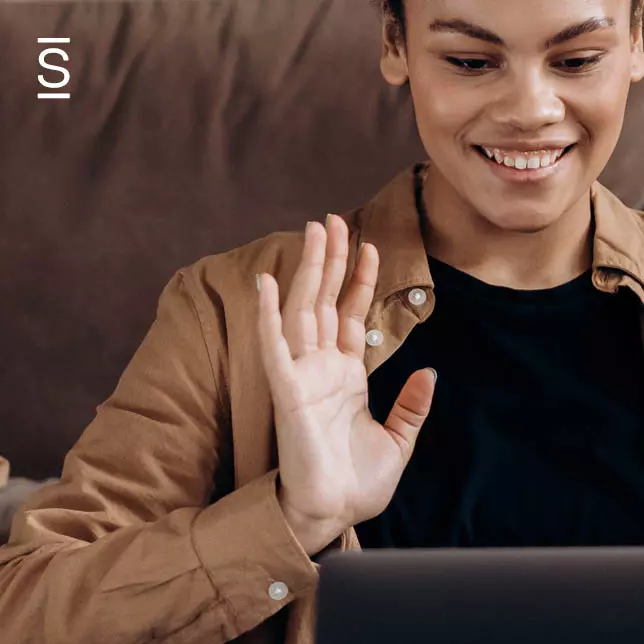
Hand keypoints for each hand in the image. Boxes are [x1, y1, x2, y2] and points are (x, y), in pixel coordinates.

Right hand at [257, 215, 436, 553]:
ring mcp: (302, 376)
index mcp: (347, 376)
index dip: (360, 282)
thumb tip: (430, 373)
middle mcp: (322, 368)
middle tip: (333, 221)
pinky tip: (268, 284)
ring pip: (304, 311)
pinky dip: (268, 316)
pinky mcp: (286, 391)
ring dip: (308, 272)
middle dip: (331, 261)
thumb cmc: (358, 481)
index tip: (370, 247)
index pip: (353, 316)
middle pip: (326, 302)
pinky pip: (274, 347)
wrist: (334, 513)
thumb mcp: (398, 440)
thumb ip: (411, 405)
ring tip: (315, 231)